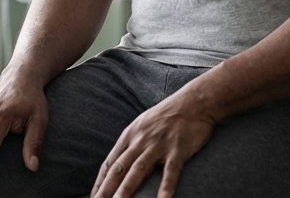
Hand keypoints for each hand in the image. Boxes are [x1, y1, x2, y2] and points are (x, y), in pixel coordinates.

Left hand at [92, 94, 216, 197]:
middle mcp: (141, 140)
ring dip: (126, 190)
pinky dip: (165, 188)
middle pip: (119, 169)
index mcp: (131, 135)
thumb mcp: (144, 124)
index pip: (110, 163)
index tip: (93, 197)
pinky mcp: (178, 149)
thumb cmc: (170, 114)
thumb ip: (133, 143)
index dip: (100, 183)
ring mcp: (159, 145)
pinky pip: (170, 172)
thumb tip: (122, 162)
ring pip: (138, 171)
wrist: (195, 101)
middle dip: (106, 190)